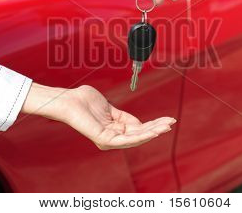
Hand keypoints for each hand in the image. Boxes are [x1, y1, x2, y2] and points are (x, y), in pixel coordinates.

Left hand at [22, 83, 175, 149]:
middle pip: (139, 135)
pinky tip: (154, 130)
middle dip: (157, 128)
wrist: (70, 100)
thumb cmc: (84, 100)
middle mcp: (112, 137)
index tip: (167, 119)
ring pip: (136, 138)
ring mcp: (108, 140)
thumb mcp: (110, 108)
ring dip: (153, 132)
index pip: (137, 129)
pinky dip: (143, 135)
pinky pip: (127, 139)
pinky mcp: (105, 140)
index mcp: (113, 130)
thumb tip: (138, 123)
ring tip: (167, 126)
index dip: (153, 125)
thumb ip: (123, 116)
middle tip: (172, 122)